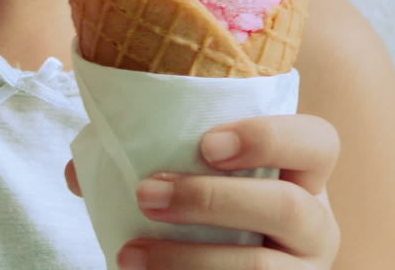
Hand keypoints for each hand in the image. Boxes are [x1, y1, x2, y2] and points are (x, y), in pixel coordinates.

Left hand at [64, 113, 341, 268]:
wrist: (225, 267)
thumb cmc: (212, 217)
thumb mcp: (201, 184)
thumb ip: (152, 162)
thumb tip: (77, 171)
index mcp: (304, 177)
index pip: (318, 142)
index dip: (270, 137)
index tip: (206, 144)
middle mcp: (316, 227)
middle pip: (288, 208)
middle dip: (211, 200)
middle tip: (145, 194)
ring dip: (188, 260)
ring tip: (128, 253)